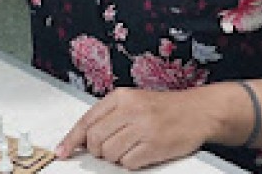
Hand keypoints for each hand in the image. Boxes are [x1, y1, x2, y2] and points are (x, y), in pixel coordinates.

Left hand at [55, 87, 218, 169]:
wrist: (198, 111)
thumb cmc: (164, 108)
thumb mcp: (133, 101)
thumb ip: (108, 115)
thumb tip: (82, 137)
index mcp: (121, 97)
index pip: (87, 120)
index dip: (72, 138)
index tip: (63, 150)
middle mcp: (131, 110)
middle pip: (95, 139)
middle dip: (98, 150)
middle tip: (108, 148)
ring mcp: (143, 128)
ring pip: (110, 153)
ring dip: (116, 157)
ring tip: (130, 148)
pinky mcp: (155, 145)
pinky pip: (129, 163)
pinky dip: (131, 163)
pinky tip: (141, 152)